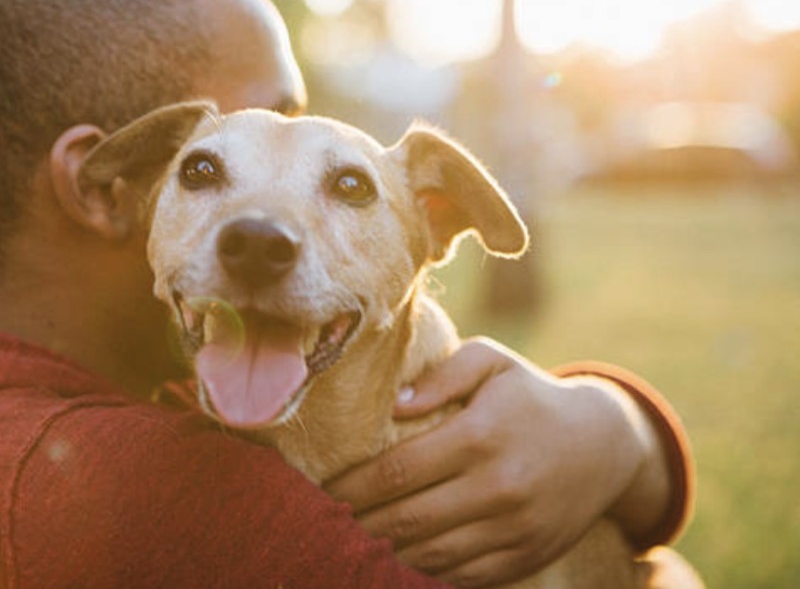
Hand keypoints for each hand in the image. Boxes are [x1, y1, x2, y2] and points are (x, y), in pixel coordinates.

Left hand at [324, 337, 667, 587]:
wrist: (605, 445)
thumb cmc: (531, 395)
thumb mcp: (493, 362)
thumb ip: (442, 375)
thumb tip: (394, 404)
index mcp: (481, 435)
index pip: (398, 471)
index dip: (353, 486)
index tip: (322, 490)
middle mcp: (498, 487)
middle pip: (407, 520)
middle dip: (357, 525)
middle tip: (322, 522)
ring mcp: (513, 529)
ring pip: (430, 556)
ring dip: (383, 553)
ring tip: (350, 544)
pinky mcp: (524, 558)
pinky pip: (462, 577)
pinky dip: (424, 573)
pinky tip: (395, 561)